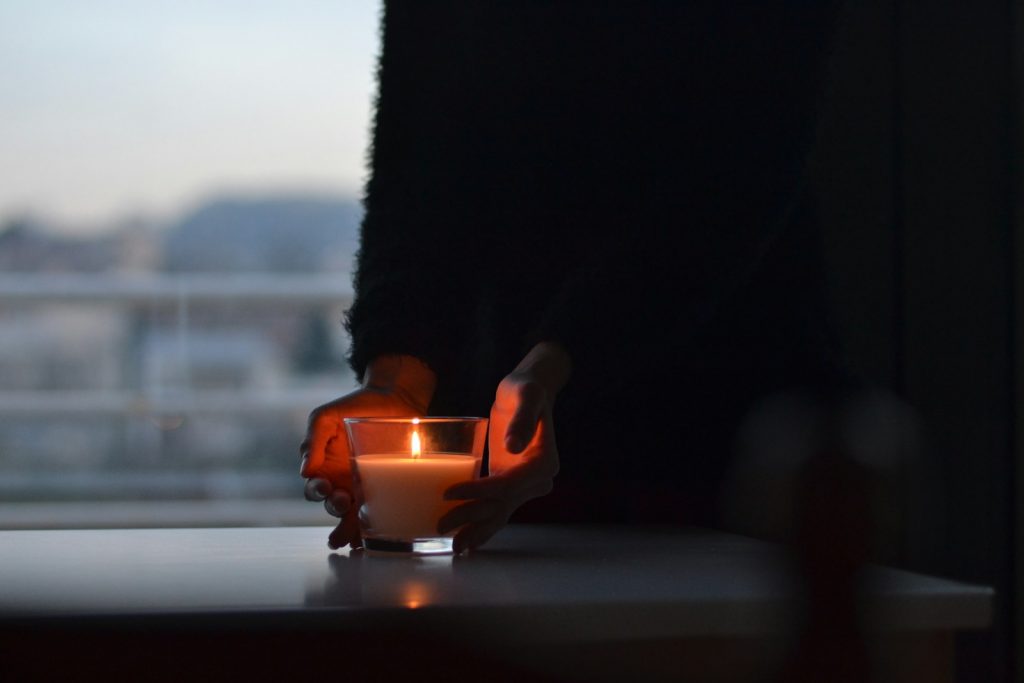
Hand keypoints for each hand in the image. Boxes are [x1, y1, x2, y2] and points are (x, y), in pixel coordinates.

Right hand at [300, 355, 435, 548]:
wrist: (394, 398)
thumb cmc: (356, 406)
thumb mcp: (326, 417)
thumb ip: (313, 441)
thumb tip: (305, 471)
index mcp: (323, 466)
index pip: (314, 488)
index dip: (316, 491)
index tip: (323, 487)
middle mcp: (341, 481)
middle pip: (332, 505)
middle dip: (334, 508)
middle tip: (343, 501)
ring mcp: (364, 486)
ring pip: (352, 515)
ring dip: (349, 527)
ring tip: (351, 535)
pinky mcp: (385, 487)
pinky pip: (376, 512)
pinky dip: (371, 528)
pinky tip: (371, 537)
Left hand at [438, 342, 569, 552]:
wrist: (532, 389)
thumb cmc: (527, 389)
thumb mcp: (526, 396)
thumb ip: (522, 420)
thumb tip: (513, 446)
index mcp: (543, 462)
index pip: (507, 484)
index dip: (478, 491)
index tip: (449, 492)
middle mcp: (538, 479)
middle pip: (501, 505)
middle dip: (472, 519)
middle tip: (441, 526)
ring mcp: (525, 484)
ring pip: (500, 512)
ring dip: (477, 530)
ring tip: (454, 547)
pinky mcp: (511, 481)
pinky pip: (497, 506)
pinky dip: (482, 521)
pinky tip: (465, 536)